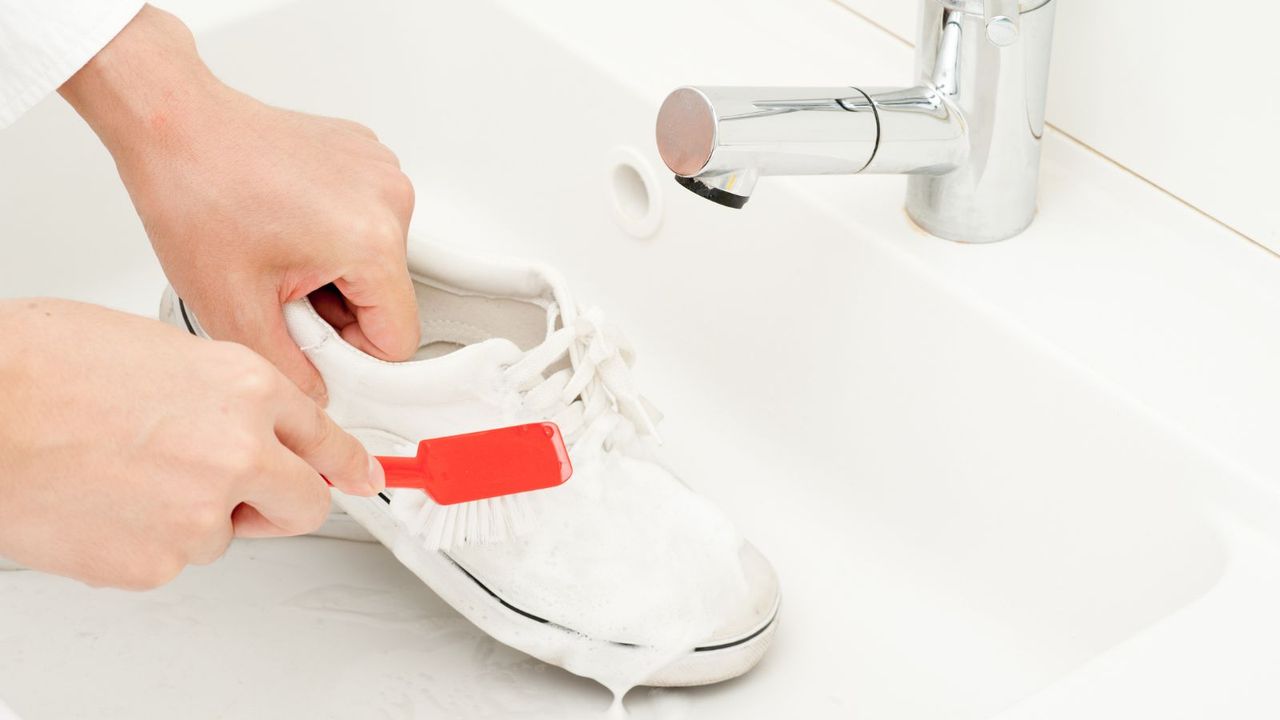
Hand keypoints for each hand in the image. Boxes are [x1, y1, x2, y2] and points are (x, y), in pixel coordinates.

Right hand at [0, 299, 383, 589]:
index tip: (362, 479)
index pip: (327, 439)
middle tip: (243, 493)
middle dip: (283, 503)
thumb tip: (254, 425)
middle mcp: (239, 451)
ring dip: (195, 515)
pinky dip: (145, 539)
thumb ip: (228, 397)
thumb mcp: (166, 352)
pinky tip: (106, 500)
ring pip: (227, 534)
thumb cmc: (46, 368)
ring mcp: (201, 512)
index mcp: (247, 388)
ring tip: (128, 473)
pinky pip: (172, 559)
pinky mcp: (157, 562)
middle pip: (306, 505)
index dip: (346, 464)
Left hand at [58, 6, 419, 404]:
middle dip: (336, 309)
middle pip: (387, 296)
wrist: (173, 124)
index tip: (313, 347)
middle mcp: (390, 200)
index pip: (398, 338)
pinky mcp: (366, 156)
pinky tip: (283, 220)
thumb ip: (289, 371)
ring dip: (332, 272)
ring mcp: (381, 171)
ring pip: (375, 260)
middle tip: (277, 290)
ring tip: (275, 250)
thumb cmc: (195, 193)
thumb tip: (317, 393)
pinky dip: (329, 232)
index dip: (353, 357)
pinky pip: (365, 220)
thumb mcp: (235, 309)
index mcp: (372, 240)